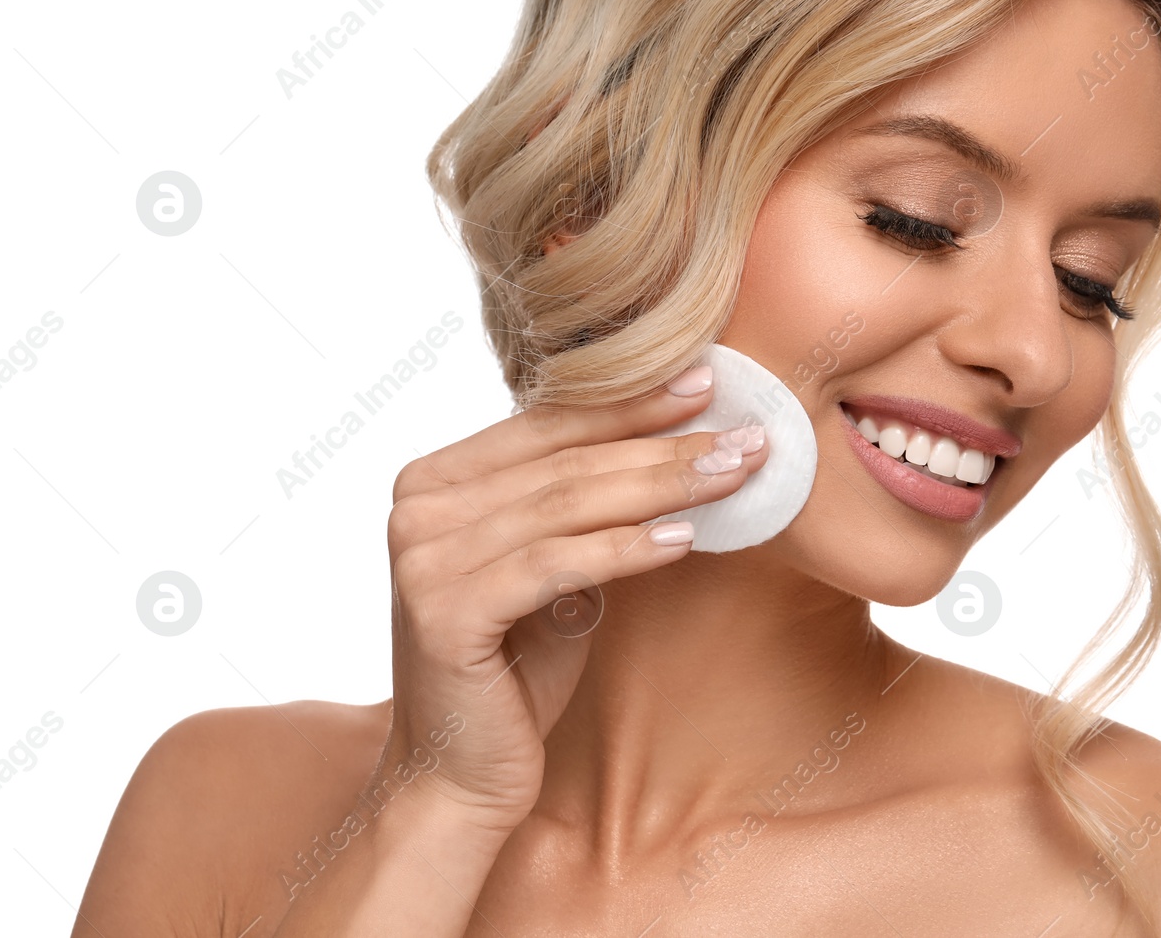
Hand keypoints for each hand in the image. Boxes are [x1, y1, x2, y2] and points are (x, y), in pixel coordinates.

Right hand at [377, 366, 766, 831]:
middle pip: (565, 461)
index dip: (629, 404)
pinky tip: (685, 538)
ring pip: (566, 504)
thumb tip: (684, 447)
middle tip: (744, 436)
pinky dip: (627, 548)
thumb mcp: (553, 571)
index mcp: (434, 482)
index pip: (547, 426)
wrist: (459, 775)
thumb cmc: (515, 670)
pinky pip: (557, 564)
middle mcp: (416, 508)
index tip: (706, 384)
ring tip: (733, 475)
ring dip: (662, 486)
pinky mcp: (444, 610)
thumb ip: (584, 510)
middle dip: (663, 445)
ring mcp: (422, 557)